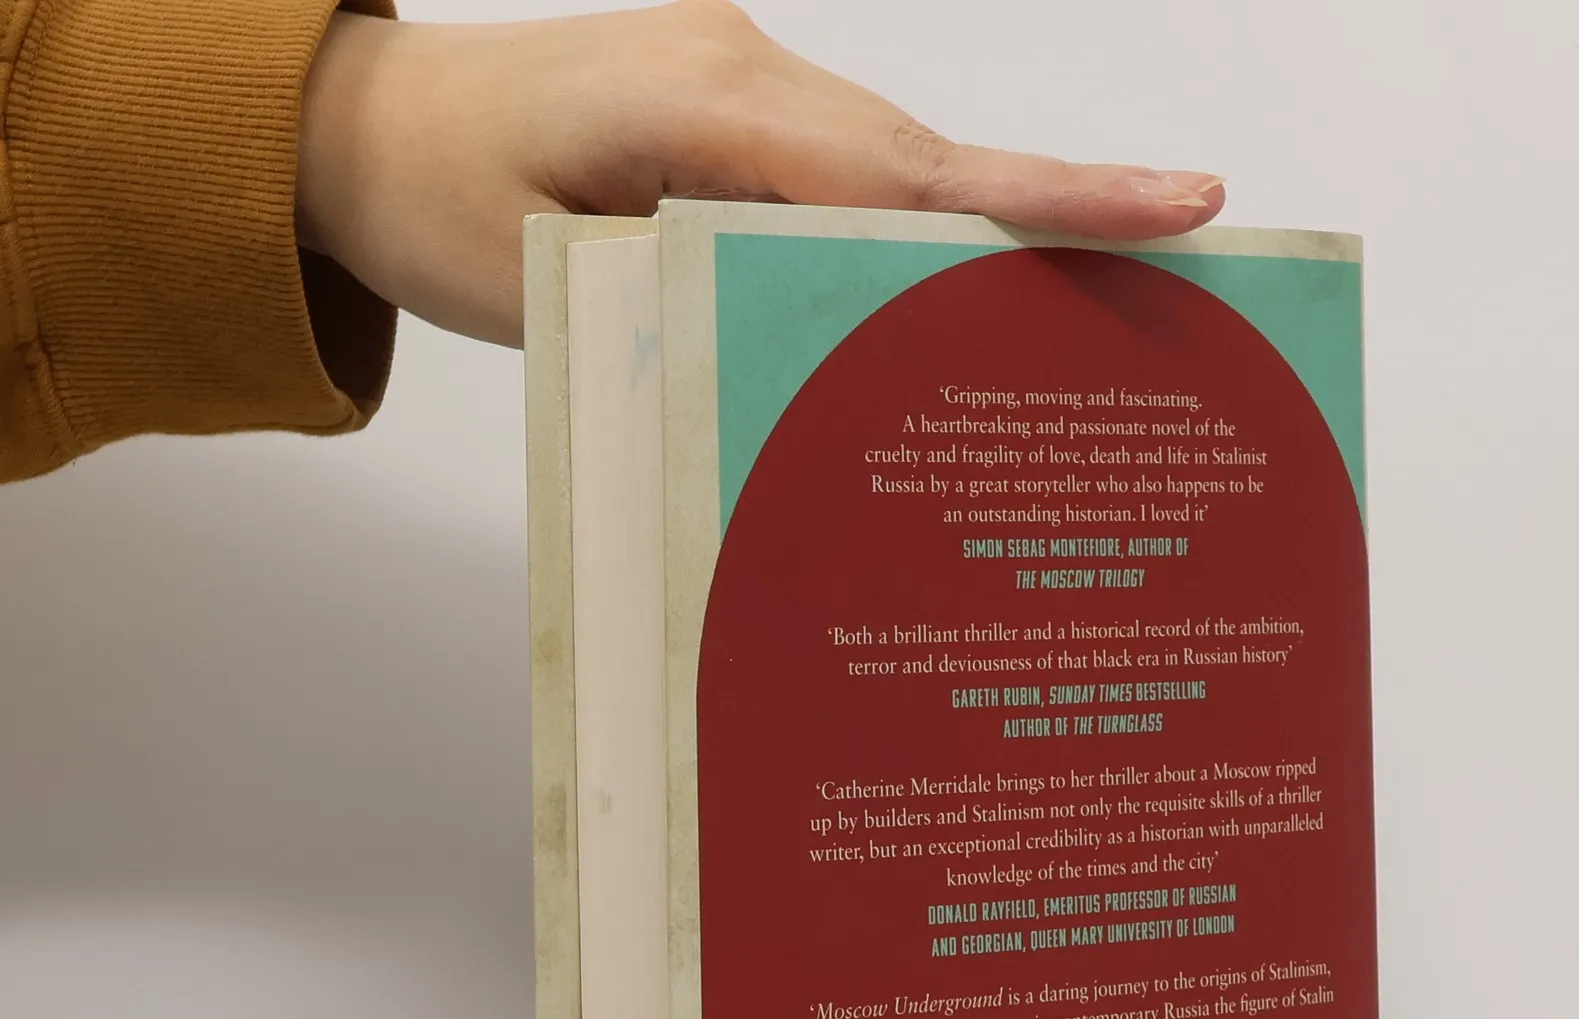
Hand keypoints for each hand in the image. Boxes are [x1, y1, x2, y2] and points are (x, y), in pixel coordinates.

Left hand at [296, 1, 1225, 346]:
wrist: (365, 129)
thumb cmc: (441, 206)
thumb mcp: (561, 279)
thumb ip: (709, 301)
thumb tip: (843, 355)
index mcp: (705, 104)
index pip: (907, 170)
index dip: (1043, 204)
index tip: (1177, 210)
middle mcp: (747, 71)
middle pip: (932, 166)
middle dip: (1052, 225)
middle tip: (1182, 266)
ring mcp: (747, 80)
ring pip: (900, 172)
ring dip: (979, 246)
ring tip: (1091, 314)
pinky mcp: (740, 112)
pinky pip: (853, 176)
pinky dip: (908, 239)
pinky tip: (948, 306)